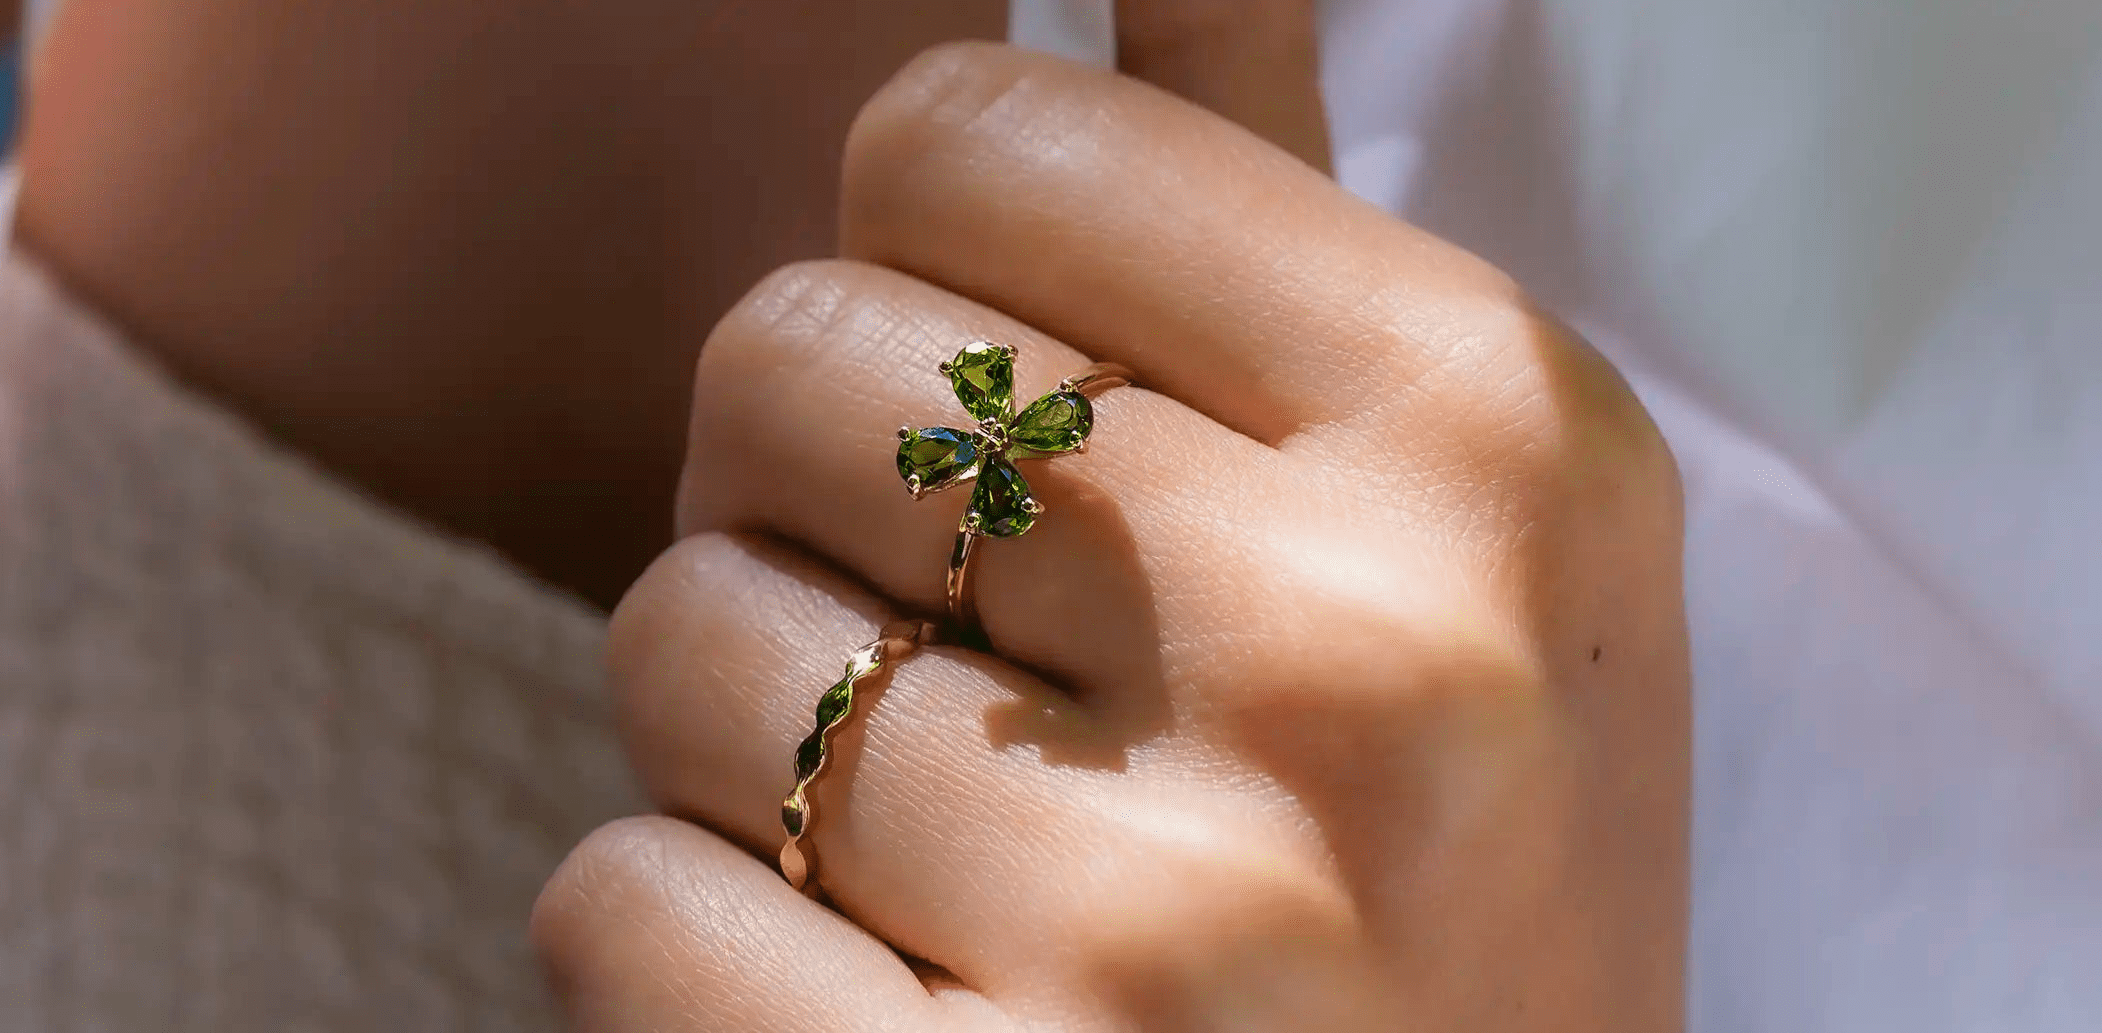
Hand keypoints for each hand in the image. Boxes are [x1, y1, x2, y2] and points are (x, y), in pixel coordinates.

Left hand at [534, 38, 1687, 1032]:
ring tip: (952, 856)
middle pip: (781, 352)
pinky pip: (612, 899)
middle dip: (810, 501)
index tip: (1015, 427)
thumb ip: (1251, 192)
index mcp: (1489, 433)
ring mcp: (1174, 920)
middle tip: (967, 662)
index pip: (961, 127)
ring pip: (675, 633)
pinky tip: (878, 999)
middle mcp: (1362, 654)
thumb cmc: (1425, 873)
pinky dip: (683, 947)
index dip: (920, 273)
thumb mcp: (1442, 519)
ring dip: (747, 740)